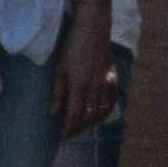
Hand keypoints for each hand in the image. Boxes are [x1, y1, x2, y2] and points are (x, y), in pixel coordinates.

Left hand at [52, 16, 122, 137]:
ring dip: (91, 122)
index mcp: (80, 86)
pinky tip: (98, 115)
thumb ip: (58, 92)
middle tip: (69, 133)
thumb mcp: (60, 68)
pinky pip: (112, 101)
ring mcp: (107, 83)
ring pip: (102, 112)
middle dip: (79, 128)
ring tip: (81, 126)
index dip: (69, 129)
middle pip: (89, 117)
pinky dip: (105, 112)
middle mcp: (96, 88)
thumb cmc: (72, 46)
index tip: (62, 138)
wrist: (94, 28)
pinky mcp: (113, 78)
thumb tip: (53, 113)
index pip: (75, 115)